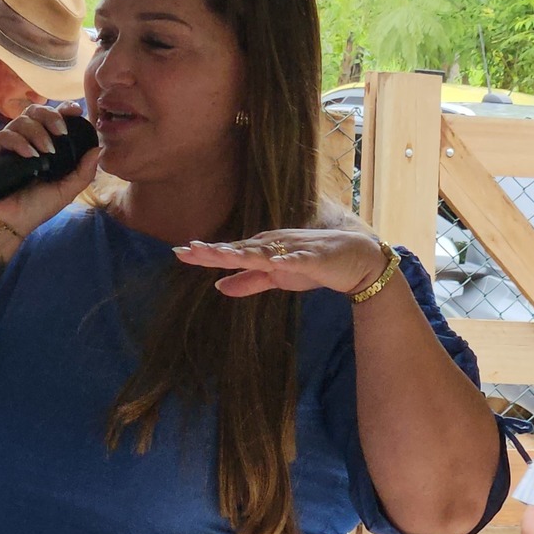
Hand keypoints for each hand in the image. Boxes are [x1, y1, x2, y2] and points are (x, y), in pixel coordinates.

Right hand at [0, 104, 98, 239]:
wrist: (9, 224)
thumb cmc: (35, 209)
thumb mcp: (66, 191)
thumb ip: (83, 172)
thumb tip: (98, 149)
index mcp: (42, 146)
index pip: (51, 119)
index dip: (63, 110)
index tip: (76, 112)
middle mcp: (24, 141)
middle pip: (35, 111)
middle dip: (51, 116)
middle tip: (61, 131)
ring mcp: (7, 145)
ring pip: (21, 120)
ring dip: (37, 132)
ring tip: (46, 151)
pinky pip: (4, 135)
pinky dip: (19, 142)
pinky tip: (30, 155)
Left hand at [173, 227, 387, 297]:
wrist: (353, 261)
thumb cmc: (313, 266)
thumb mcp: (276, 278)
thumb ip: (248, 282)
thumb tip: (217, 287)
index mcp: (263, 250)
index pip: (230, 251)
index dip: (206, 253)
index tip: (180, 252)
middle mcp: (274, 245)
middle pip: (239, 248)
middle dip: (215, 250)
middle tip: (188, 249)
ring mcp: (293, 250)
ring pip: (263, 252)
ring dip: (242, 252)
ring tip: (220, 254)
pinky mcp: (314, 258)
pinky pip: (300, 259)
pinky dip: (289, 259)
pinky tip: (277, 261)